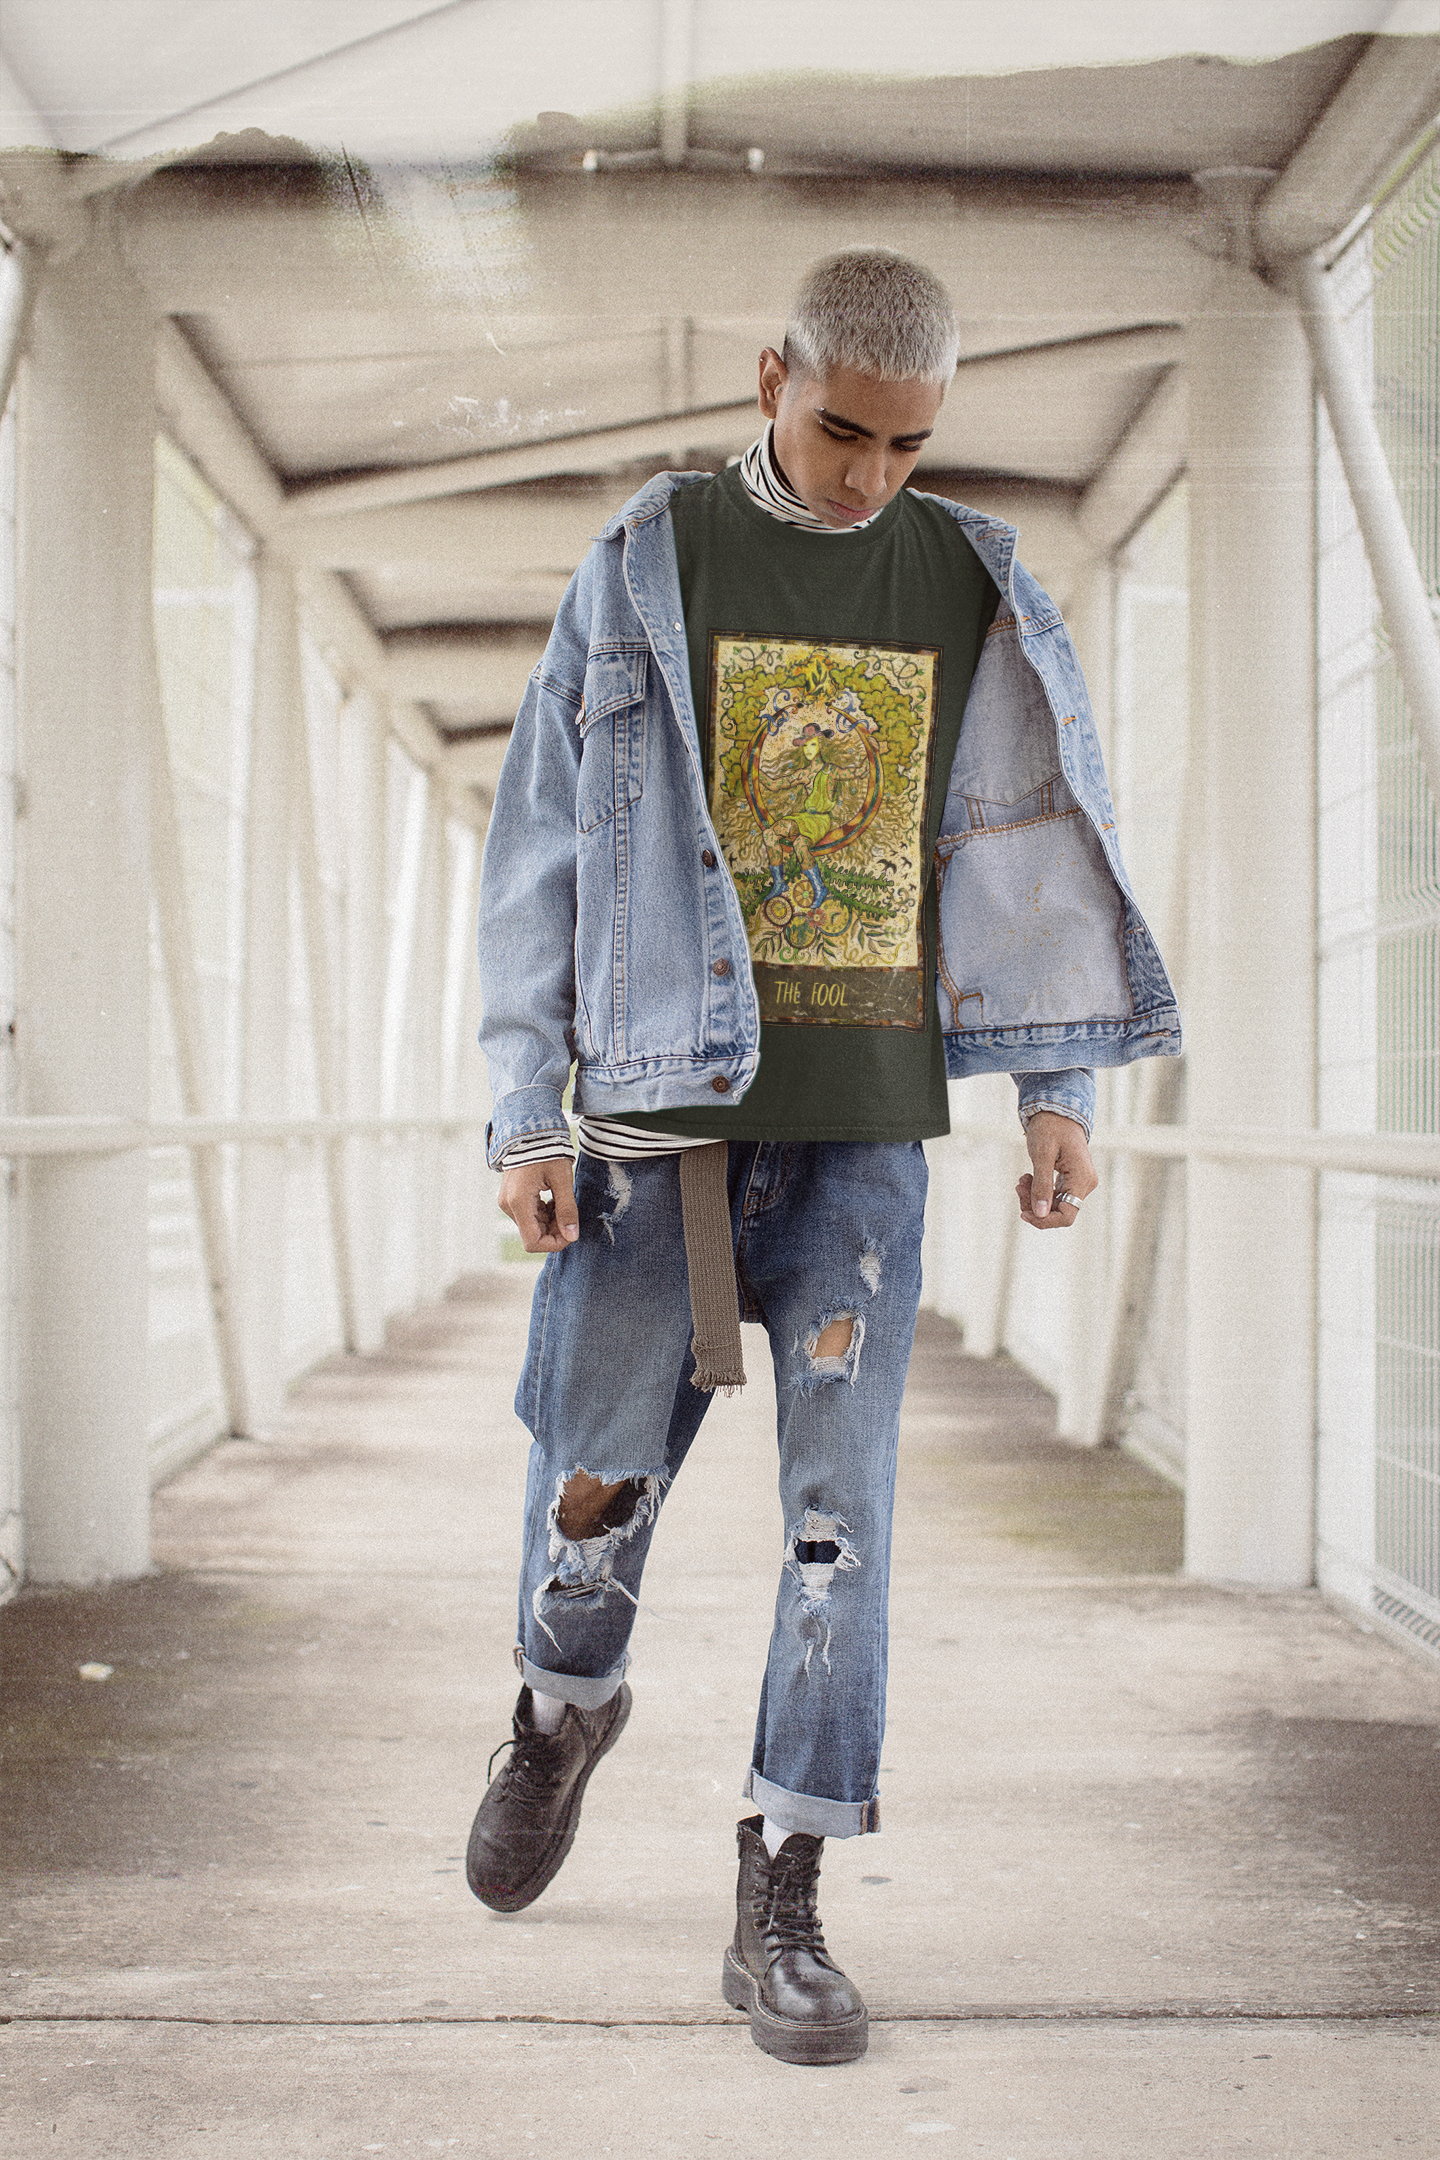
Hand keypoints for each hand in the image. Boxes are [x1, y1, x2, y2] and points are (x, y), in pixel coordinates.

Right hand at [498, 1157, 578, 1251]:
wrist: (530, 1130)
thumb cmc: (547, 1151)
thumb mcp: (562, 1179)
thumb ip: (567, 1209)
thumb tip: (572, 1236)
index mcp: (518, 1202)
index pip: (533, 1242)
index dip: (554, 1243)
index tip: (571, 1232)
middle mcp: (508, 1205)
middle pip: (533, 1235)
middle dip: (555, 1231)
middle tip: (570, 1214)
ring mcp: (508, 1202)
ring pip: (531, 1227)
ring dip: (550, 1221)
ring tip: (562, 1201)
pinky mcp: (511, 1197)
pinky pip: (529, 1216)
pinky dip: (544, 1214)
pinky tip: (553, 1199)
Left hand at [1015, 1111, 1097, 1229]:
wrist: (1056, 1110)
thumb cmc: (1050, 1127)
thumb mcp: (1042, 1155)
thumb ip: (1042, 1184)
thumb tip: (1040, 1214)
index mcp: (1082, 1179)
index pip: (1067, 1215)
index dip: (1044, 1220)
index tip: (1023, 1213)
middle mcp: (1084, 1184)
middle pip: (1059, 1211)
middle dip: (1035, 1205)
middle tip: (1018, 1186)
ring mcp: (1079, 1182)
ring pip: (1055, 1204)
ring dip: (1034, 1197)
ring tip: (1021, 1181)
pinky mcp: (1071, 1179)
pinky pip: (1054, 1195)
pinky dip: (1038, 1190)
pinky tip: (1027, 1178)